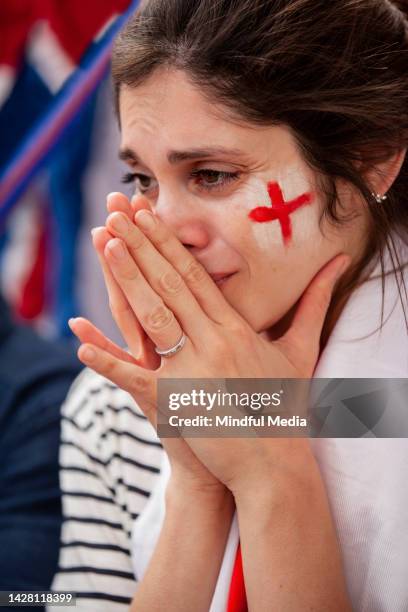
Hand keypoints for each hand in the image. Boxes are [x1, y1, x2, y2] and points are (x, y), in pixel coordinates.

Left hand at [72, 191, 349, 495]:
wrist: (276, 463)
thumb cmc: (287, 405)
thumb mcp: (301, 348)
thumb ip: (316, 302)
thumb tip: (341, 263)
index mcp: (236, 328)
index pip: (197, 275)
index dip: (170, 244)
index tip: (150, 216)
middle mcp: (214, 341)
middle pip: (172, 284)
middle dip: (142, 245)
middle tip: (117, 212)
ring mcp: (193, 371)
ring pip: (154, 315)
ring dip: (128, 278)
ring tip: (106, 244)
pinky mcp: (176, 404)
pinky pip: (135, 379)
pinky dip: (107, 361)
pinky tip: (79, 342)